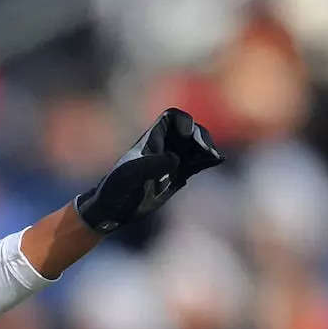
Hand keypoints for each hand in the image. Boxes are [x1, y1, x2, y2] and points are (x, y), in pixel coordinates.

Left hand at [73, 108, 222, 234]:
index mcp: (151, 139)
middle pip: (190, 130)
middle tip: (205, 151)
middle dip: (201, 136)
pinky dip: (207, 160)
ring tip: (211, 157)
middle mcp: (164, 146)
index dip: (184, 121)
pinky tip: (215, 161)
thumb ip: (152, 164)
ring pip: (196, 147)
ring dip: (206, 149)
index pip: (173, 118)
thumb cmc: (117, 188)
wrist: (112, 210)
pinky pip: (197, 163)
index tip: (187, 134)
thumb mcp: (131, 174)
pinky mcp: (177, 176)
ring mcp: (172, 161)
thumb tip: (176, 159)